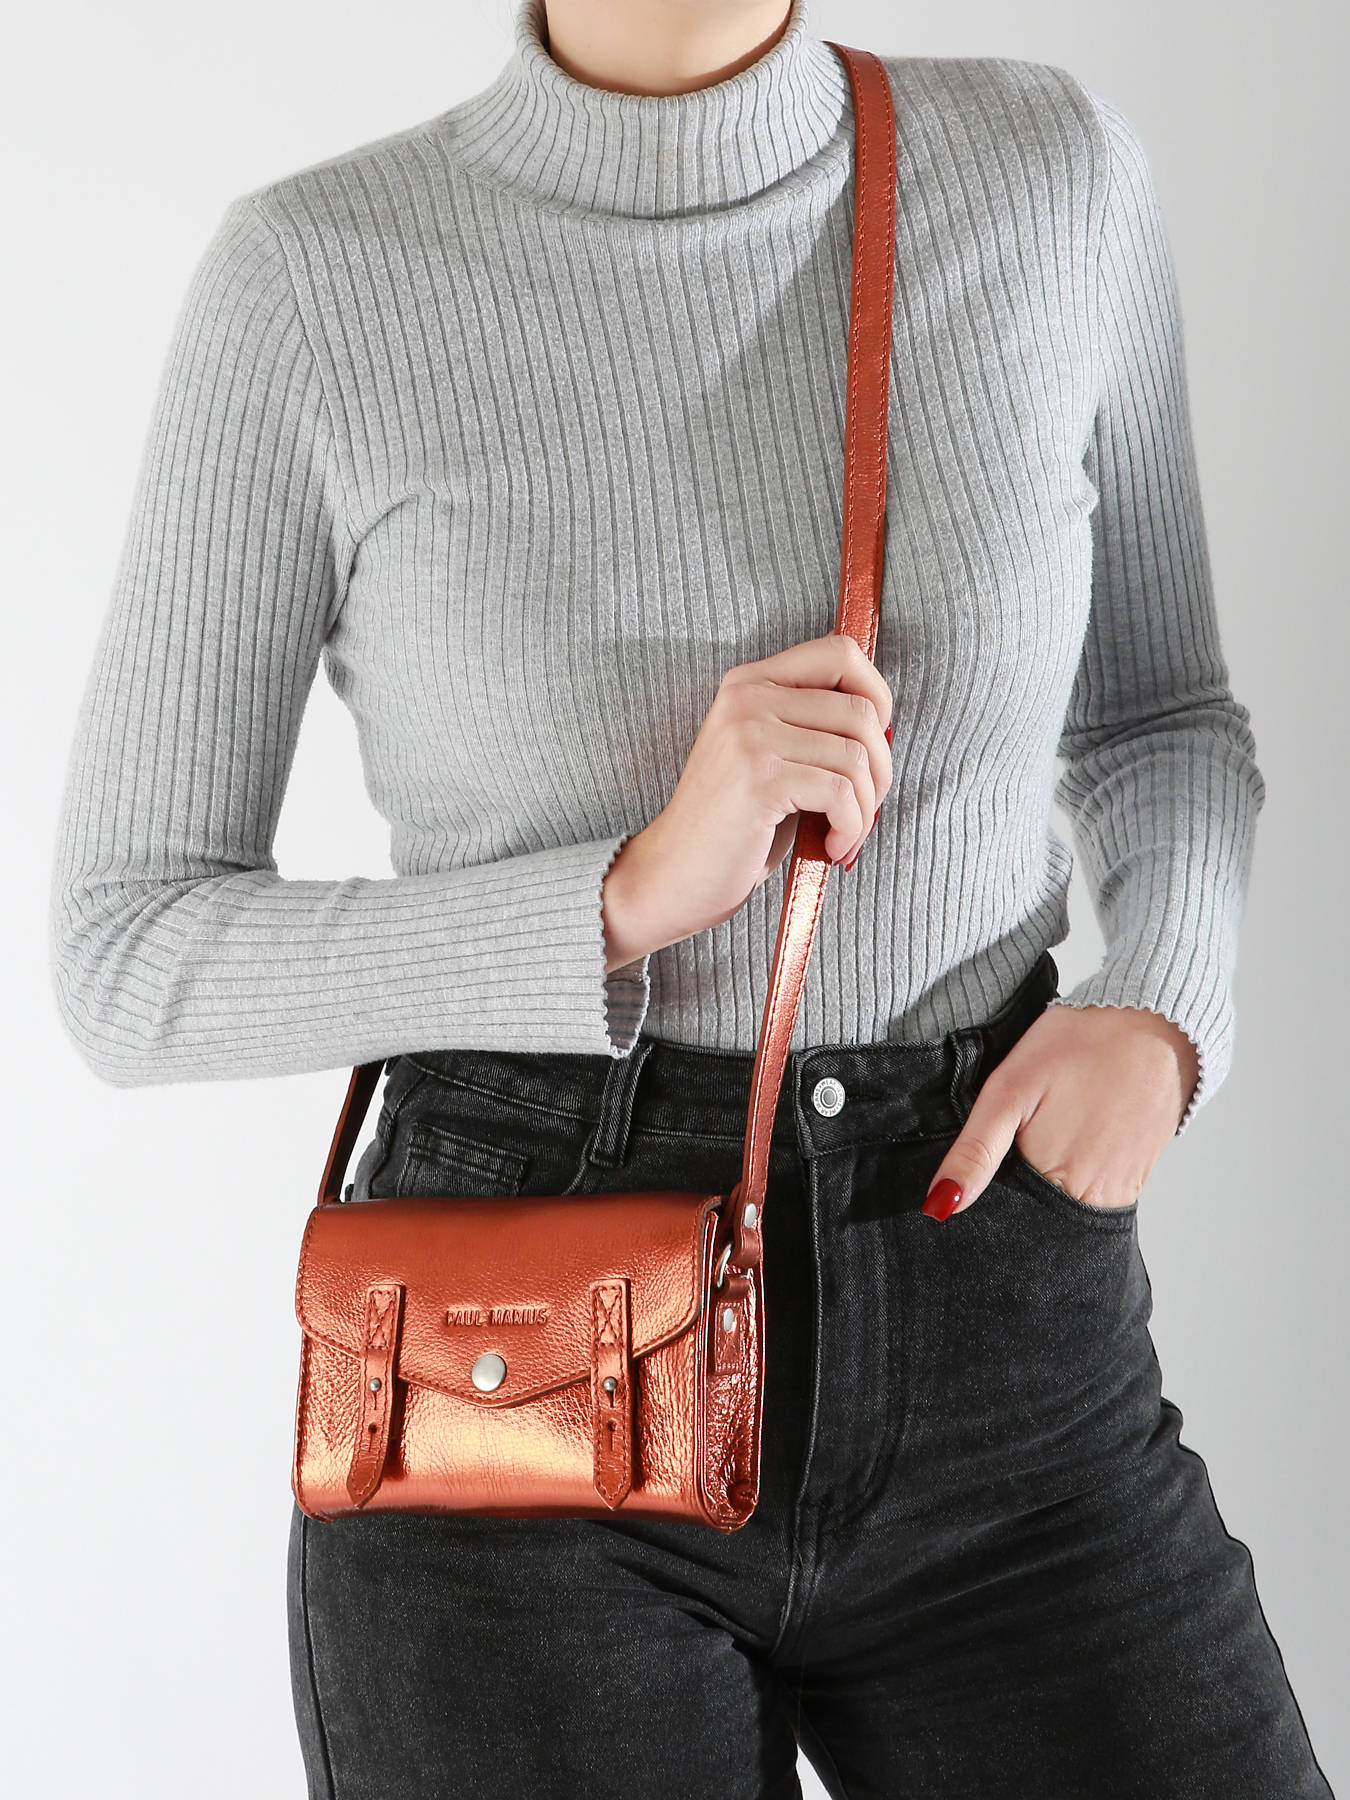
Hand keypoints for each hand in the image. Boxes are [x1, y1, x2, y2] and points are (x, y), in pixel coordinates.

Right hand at [602, 630, 892, 969]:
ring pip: (857, 757)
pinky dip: (850, 826)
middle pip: (861, 712)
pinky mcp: (759, 778)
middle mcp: (748, 698)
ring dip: (866, 808)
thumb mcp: (768, 758)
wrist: (672, 874)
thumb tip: (883, 723)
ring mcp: (751, 735)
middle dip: (880, 770)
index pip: (840, 653)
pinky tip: (831, 845)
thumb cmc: (732, 826)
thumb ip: (811, 727)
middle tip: (863, 809)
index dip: (877, 695)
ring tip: (844, 833)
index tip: (873, 745)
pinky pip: (841, 793)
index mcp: (750, 683)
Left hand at [921, 1003, 1200, 1218]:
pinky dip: (1076, 1175)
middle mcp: (1090, 1199)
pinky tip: (1073, 1135)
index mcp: (1053, 1182)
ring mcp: (1118, 1191)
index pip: (1007, 1218)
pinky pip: (1095, 1194)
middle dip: (1017, 1192)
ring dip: (1047, 1183)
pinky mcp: (1136, 1177)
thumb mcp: (1009, 1090)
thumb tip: (941, 1206)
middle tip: (1025, 1133)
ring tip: (1049, 1129)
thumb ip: (976, 1151)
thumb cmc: (1078, 1045)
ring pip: (1064, 1207)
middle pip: (1037, 1217)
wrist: (1150, 1019)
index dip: (987, 1198)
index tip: (985, 1167)